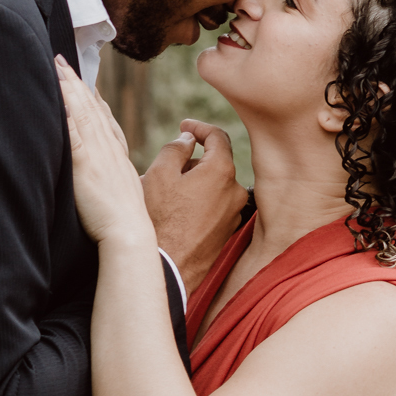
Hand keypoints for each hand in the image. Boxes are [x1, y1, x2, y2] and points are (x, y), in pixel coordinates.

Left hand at [56, 57, 154, 247]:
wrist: (129, 233)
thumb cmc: (123, 220)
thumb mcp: (121, 190)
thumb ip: (111, 176)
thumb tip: (103, 174)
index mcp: (117, 154)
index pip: (104, 118)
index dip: (94, 97)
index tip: (86, 81)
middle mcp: (109, 148)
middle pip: (92, 107)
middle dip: (77, 83)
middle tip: (64, 61)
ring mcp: (98, 153)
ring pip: (83, 112)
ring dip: (70, 88)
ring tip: (58, 67)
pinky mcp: (85, 164)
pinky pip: (73, 132)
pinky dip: (67, 112)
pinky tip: (60, 97)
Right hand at [141, 120, 248, 296]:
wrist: (166, 268)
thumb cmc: (159, 219)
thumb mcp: (160, 173)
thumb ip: (176, 148)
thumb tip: (188, 140)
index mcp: (222, 172)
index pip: (218, 137)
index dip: (199, 128)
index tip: (184, 127)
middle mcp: (235, 192)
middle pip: (215, 163)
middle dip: (191, 161)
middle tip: (165, 168)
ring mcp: (233, 215)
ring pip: (214, 187)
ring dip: (193, 183)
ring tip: (165, 194)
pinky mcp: (226, 233)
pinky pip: (213, 207)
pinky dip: (198, 202)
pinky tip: (175, 212)